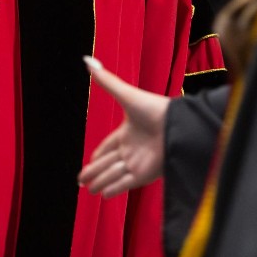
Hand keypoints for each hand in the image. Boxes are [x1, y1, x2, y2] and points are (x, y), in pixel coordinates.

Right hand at [77, 56, 168, 196]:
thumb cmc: (153, 108)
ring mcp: (138, 162)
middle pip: (108, 163)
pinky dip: (114, 189)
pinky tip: (104, 195)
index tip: (89, 161)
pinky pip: (125, 184)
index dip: (98, 154)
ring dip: (101, 182)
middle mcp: (132, 148)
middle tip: (81, 181)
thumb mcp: (126, 94)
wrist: (176, 125)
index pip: (108, 146)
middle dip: (95, 172)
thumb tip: (87, 61)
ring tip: (89, 191)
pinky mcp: (144, 174)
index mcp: (128, 131)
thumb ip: (106, 81)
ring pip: (114, 174)